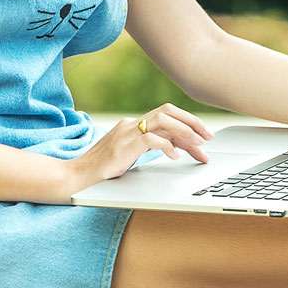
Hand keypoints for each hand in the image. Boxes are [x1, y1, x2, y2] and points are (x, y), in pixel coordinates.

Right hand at [67, 103, 213, 194]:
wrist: (78, 175)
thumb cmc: (104, 169)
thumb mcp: (131, 154)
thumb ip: (150, 146)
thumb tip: (178, 146)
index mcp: (134, 125)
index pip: (166, 116)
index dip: (188, 124)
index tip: (204, 137)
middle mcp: (131, 124)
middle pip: (168, 111)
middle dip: (192, 122)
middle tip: (209, 137)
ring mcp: (127, 132)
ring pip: (163, 121)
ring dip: (185, 132)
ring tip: (198, 146)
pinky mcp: (124, 145)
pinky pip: (151, 139)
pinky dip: (167, 146)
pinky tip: (175, 156)